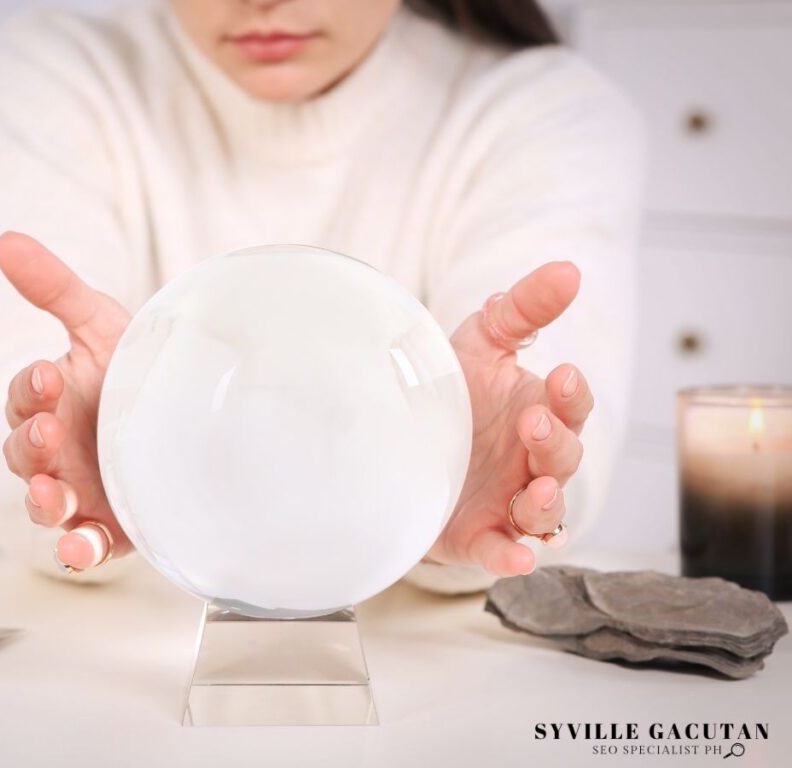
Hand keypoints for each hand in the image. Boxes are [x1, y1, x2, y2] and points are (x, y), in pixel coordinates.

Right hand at [0, 232, 134, 570]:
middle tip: (50, 431)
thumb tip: (6, 239)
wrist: (190, 412)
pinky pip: (86, 545)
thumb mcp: (102, 324)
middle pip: (25, 455)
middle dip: (32, 444)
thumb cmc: (134, 368)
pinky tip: (83, 548)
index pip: (26, 398)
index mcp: (51, 403)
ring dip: (43, 500)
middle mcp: (56, 450)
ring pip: (46, 503)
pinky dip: (80, 550)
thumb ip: (55, 288)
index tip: (49, 376)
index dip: (31, 390)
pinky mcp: (110, 526)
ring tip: (52, 494)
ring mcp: (80, 490)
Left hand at [424, 262, 592, 576]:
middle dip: (554, 441)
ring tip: (536, 487)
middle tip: (530, 422)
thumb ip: (522, 309)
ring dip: (546, 502)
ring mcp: (507, 501)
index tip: (563, 375)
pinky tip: (514, 559)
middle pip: (563, 458)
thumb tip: (569, 270)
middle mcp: (530, 461)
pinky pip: (501, 552)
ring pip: (545, 512)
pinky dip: (510, 558)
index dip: (572, 396)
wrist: (396, 439)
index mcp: (538, 412)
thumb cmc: (451, 391)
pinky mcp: (477, 536)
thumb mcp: (480, 342)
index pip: (571, 407)